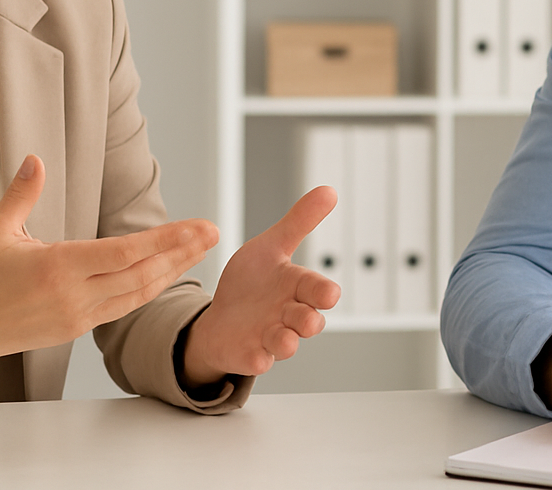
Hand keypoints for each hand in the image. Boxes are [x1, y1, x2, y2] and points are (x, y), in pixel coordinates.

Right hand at [0, 155, 216, 398]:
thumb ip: (22, 193)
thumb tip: (35, 158)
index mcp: (57, 268)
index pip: (124, 253)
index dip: (164, 240)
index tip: (196, 227)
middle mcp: (74, 295)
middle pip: (142, 273)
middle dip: (183, 252)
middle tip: (214, 231)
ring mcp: (79, 316)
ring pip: (139, 293)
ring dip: (173, 270)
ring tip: (201, 249)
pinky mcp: (78, 328)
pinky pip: (124, 307)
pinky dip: (151, 288)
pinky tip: (169, 272)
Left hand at [181, 186, 341, 385]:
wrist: (221, 317)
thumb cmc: (253, 283)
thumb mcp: (271, 246)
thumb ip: (299, 222)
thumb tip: (330, 191)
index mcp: (296, 287)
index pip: (318, 290)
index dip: (323, 292)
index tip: (329, 293)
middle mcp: (288, 315)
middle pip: (307, 320)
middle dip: (309, 320)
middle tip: (308, 320)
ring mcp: (270, 337)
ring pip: (286, 343)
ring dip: (287, 342)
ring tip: (285, 340)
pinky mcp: (251, 354)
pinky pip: (258, 361)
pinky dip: (259, 360)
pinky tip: (257, 356)